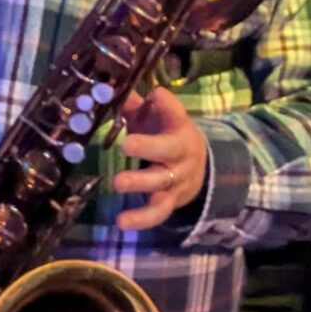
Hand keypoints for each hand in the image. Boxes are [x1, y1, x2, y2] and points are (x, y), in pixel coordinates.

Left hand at [112, 86, 209, 229]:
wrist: (199, 169)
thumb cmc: (167, 136)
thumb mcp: (156, 118)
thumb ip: (137, 106)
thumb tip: (110, 89)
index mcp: (179, 129)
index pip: (177, 114)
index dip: (167, 105)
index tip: (156, 94)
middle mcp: (181, 155)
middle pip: (168, 151)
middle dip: (148, 148)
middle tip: (126, 145)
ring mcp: (176, 181)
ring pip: (161, 184)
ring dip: (140, 184)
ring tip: (117, 183)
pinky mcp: (170, 202)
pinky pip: (158, 213)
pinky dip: (141, 219)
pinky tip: (122, 222)